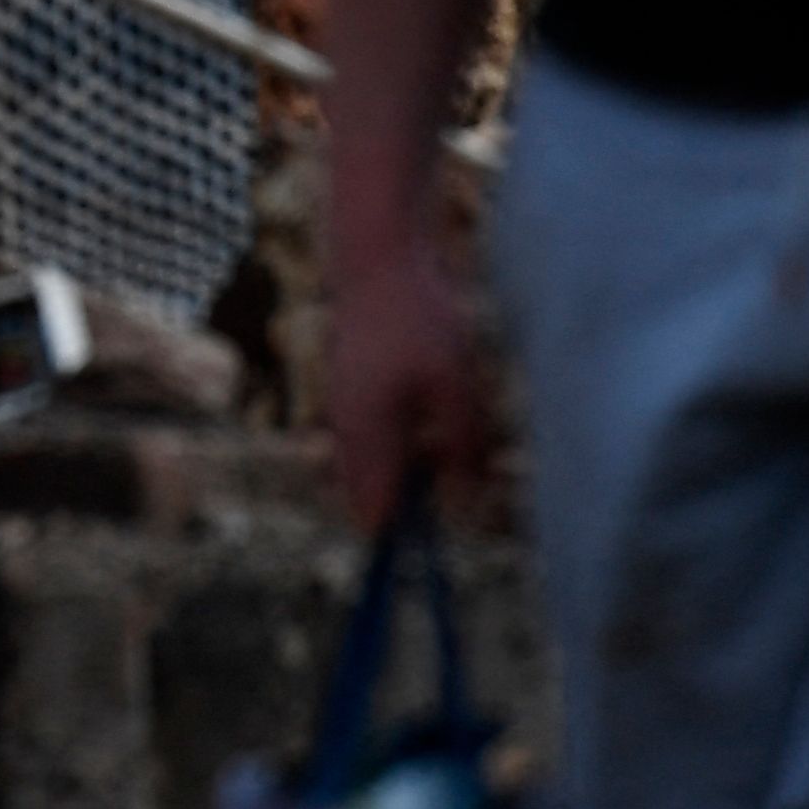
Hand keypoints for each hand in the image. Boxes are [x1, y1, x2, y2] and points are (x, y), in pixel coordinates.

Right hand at [325, 244, 486, 529]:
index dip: (404, 538)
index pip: (374, 513)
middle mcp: (346, 429)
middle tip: (453, 496)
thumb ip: (462, 452)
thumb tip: (465, 508)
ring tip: (449, 454)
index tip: (439, 544)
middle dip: (405, 512)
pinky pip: (367, 444)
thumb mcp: (457, 390)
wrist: (378, 264)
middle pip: (365, 498)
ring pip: (366, 471)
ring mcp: (343, 410)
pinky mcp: (349, 394)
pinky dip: (397, 451)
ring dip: (404, 479)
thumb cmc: (421, 322)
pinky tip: (430, 424)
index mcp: (368, 435)